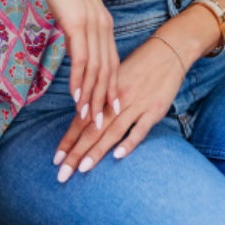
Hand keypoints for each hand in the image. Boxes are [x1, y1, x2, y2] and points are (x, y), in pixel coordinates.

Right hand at [26, 0, 119, 126]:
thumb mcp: (73, 11)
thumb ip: (78, 30)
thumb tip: (75, 47)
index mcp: (104, 24)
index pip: (112, 63)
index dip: (113, 88)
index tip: (113, 109)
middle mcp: (104, 27)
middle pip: (108, 71)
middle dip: (106, 100)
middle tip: (105, 125)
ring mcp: (92, 26)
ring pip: (96, 70)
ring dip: (92, 97)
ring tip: (88, 119)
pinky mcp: (78, 24)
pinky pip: (81, 59)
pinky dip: (79, 80)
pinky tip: (76, 97)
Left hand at [52, 34, 187, 181]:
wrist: (168, 51)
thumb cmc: (139, 65)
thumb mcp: (115, 77)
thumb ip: (101, 97)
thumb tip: (84, 118)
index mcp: (104, 92)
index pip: (81, 120)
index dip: (68, 140)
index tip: (56, 159)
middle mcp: (116, 100)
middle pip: (92, 130)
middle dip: (76, 153)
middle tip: (62, 174)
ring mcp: (136, 105)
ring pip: (112, 131)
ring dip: (96, 151)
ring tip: (82, 168)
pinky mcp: (155, 110)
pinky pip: (141, 129)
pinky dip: (129, 142)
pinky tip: (117, 155)